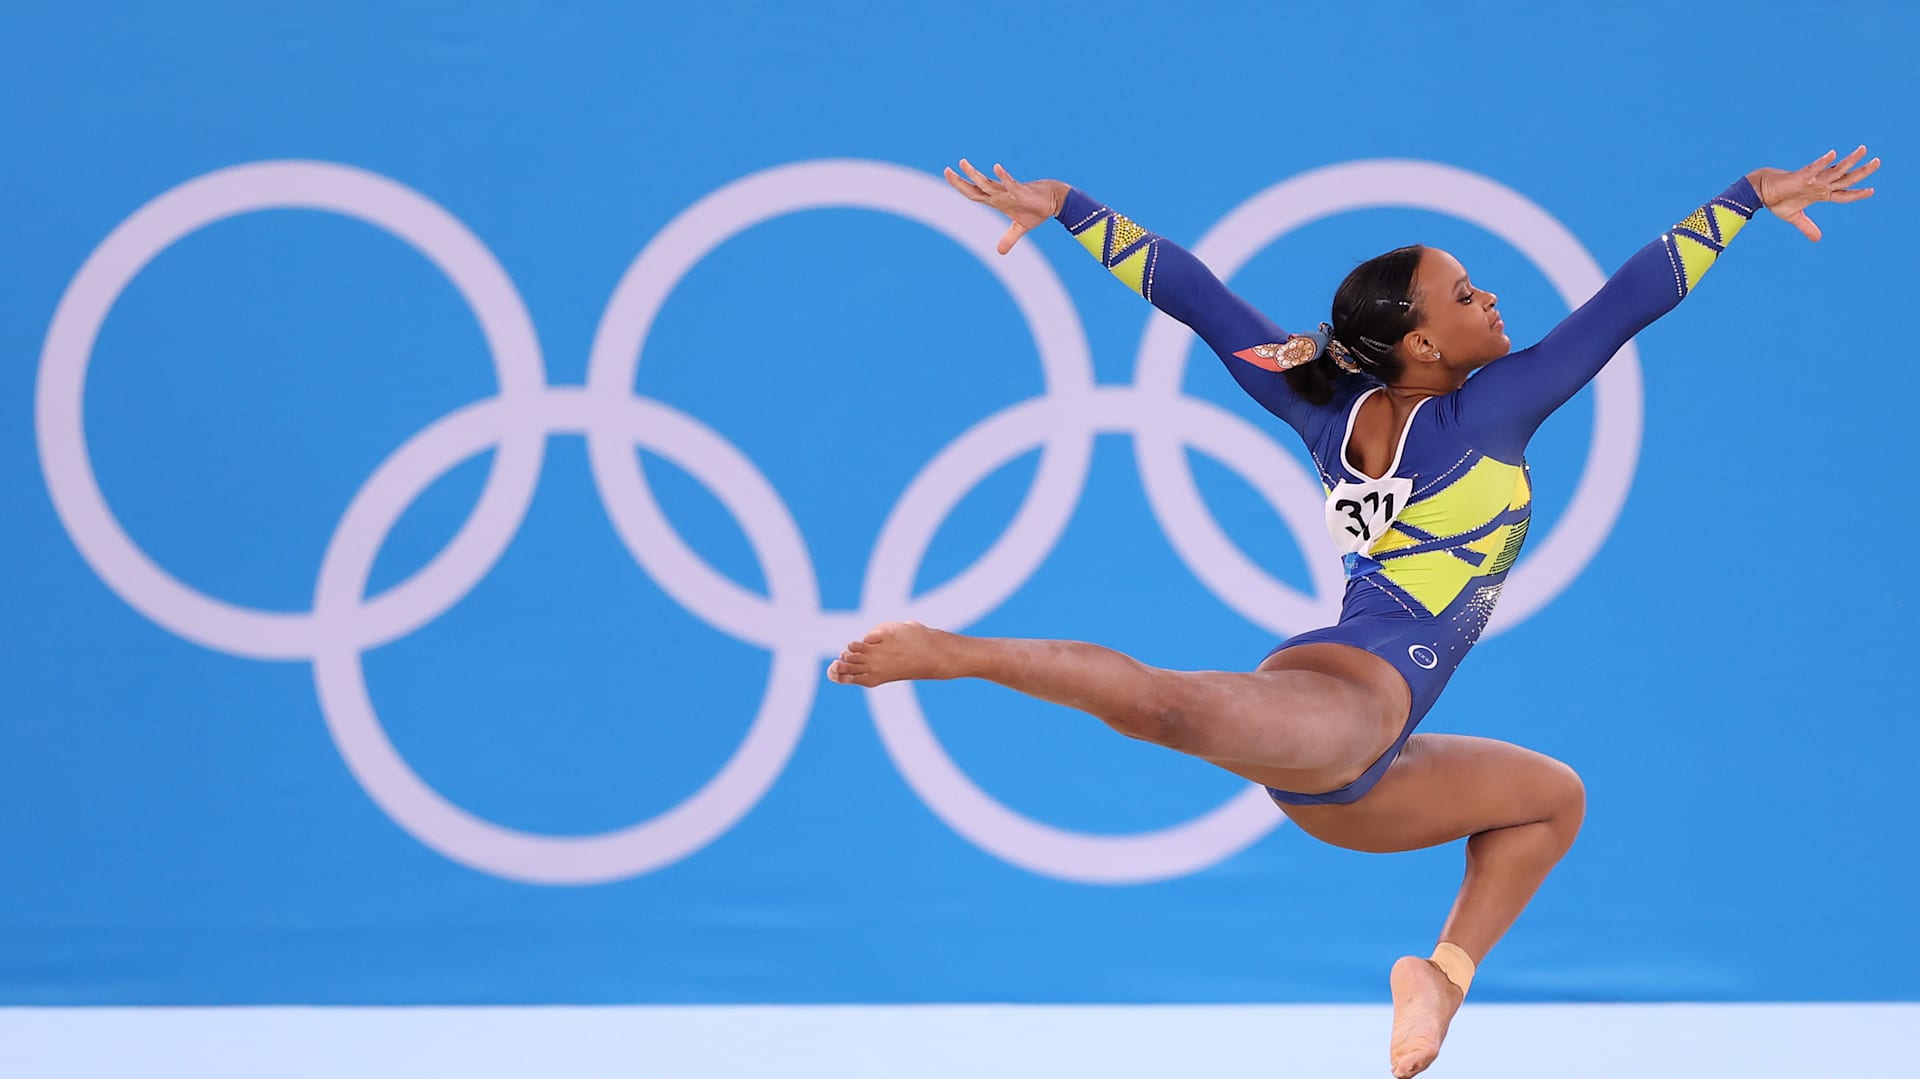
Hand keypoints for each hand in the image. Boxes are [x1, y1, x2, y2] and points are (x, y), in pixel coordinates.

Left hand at [943, 159, 1066, 253]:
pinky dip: (1003, 177)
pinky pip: (1011, 184)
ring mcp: (1010, 192)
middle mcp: (1000, 194)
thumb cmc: (1036, 210)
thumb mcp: (1020, 228)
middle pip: (976, 187)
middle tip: (946, 170)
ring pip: (988, 184)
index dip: (960, 186)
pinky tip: (996, 168)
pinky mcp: (1023, 192)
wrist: (1054, 201)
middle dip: (961, 180)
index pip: (973, 193)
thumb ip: (1009, 238)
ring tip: (963, 163)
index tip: (948, 174)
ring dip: (975, 175)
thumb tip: (1000, 253)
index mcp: (996, 200)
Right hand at [1748, 146, 1879, 241]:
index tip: (1872, 190)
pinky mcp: (1800, 177)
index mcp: (1820, 194)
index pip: (1843, 194)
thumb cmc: (1777, 200)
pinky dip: (1823, 162)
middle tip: (1878, 162)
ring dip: (1850, 160)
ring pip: (1835, 169)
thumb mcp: (1794, 217)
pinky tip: (1833, 154)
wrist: (1761, 190)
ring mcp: (1812, 180)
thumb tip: (1818, 240)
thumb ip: (1807, 227)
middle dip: (1863, 171)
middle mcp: (1820, 185)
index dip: (1857, 193)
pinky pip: (1813, 168)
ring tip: (1863, 149)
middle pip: (1846, 178)